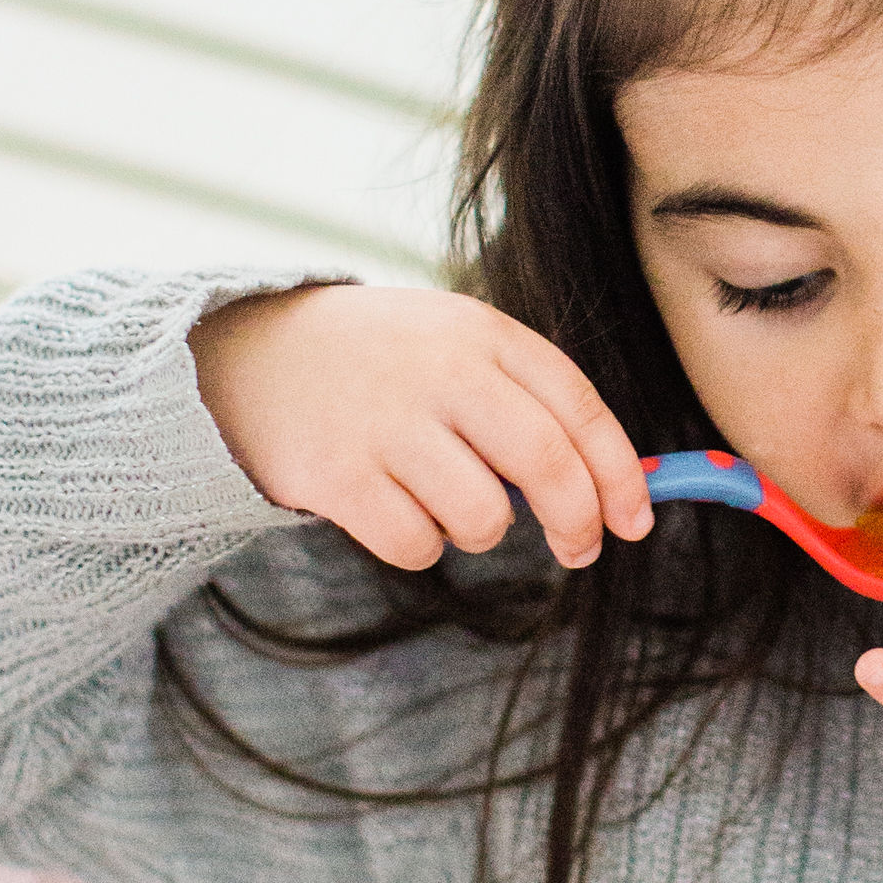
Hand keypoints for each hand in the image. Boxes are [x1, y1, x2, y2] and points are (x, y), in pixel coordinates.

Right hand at [192, 284, 653, 570]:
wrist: (248, 354)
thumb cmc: (379, 363)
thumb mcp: (454, 348)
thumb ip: (528, 401)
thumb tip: (611, 488)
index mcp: (480, 333)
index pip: (578, 407)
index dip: (619, 474)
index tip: (634, 520)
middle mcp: (439, 371)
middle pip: (547, 464)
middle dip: (578, 522)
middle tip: (580, 549)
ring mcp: (385, 422)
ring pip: (484, 517)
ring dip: (480, 530)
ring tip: (446, 501)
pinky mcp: (336, 474)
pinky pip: (416, 544)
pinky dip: (418, 544)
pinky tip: (391, 508)